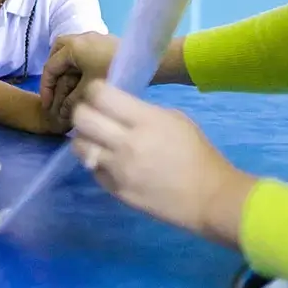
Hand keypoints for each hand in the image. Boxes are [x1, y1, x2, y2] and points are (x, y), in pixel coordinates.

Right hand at [40, 32, 120, 128]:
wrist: (146, 60)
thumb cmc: (114, 73)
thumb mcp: (90, 89)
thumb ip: (72, 101)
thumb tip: (61, 113)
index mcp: (72, 47)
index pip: (50, 67)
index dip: (46, 88)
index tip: (47, 105)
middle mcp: (80, 38)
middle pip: (57, 52)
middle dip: (53, 71)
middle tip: (53, 87)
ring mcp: (93, 38)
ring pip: (70, 50)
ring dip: (65, 66)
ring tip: (67, 85)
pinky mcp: (104, 42)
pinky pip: (82, 51)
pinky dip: (78, 64)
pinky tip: (83, 78)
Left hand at [68, 82, 253, 247]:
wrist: (209, 198)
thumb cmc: (198, 154)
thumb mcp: (176, 119)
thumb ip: (142, 111)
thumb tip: (118, 108)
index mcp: (145, 121)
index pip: (101, 95)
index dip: (94, 90)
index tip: (98, 93)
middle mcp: (126, 143)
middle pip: (82, 118)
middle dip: (82, 111)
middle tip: (91, 114)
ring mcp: (118, 169)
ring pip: (79, 145)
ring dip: (84, 138)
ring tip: (96, 138)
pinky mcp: (115, 190)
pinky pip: (92, 170)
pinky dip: (96, 162)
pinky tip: (109, 161)